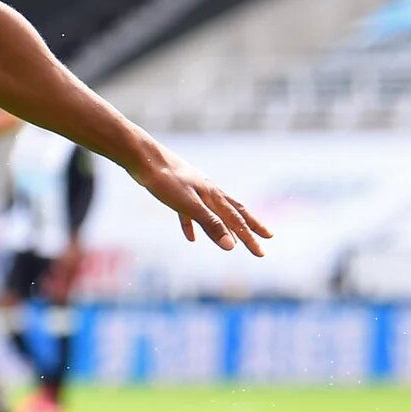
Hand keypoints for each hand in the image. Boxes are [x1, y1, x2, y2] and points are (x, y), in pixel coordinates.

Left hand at [128, 141, 270, 254]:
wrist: (143, 158)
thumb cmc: (165, 181)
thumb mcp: (189, 205)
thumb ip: (211, 224)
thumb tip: (231, 246)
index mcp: (214, 195)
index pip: (237, 221)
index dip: (250, 238)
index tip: (262, 253)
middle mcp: (209, 191)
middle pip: (234, 212)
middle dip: (250, 227)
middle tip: (267, 237)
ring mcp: (195, 190)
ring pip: (216, 212)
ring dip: (227, 226)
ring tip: (235, 238)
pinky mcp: (178, 192)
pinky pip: (190, 213)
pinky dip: (193, 226)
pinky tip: (191, 238)